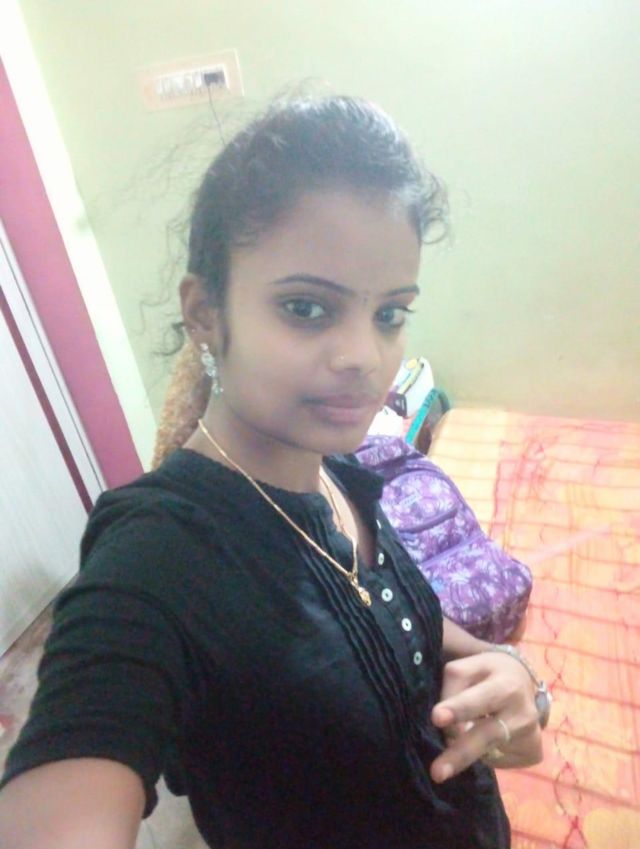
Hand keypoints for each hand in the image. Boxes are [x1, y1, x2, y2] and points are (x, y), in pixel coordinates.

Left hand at [429, 650, 543, 782]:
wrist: (522, 680)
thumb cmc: (488, 673)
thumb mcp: (469, 667)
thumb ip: (453, 688)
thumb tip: (447, 726)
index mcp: (506, 685)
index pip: (479, 699)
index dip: (458, 709)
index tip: (436, 717)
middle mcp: (524, 713)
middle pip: (488, 736)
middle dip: (461, 754)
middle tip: (437, 773)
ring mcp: (532, 736)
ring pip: (489, 753)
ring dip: (466, 752)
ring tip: (455, 749)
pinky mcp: (533, 753)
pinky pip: (497, 761)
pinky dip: (483, 754)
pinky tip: (487, 738)